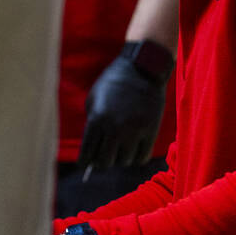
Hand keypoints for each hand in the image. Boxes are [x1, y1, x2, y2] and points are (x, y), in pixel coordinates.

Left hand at [77, 49, 168, 170]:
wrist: (142, 68)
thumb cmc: (113, 83)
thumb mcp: (94, 99)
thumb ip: (92, 124)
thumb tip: (92, 151)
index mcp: (97, 119)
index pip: (87, 153)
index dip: (84, 163)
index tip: (85, 166)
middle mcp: (115, 128)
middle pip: (105, 162)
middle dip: (101, 162)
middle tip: (103, 157)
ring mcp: (134, 131)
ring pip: (124, 162)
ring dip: (120, 158)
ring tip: (119, 149)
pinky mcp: (151, 131)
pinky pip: (141, 158)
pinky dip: (135, 158)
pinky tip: (132, 151)